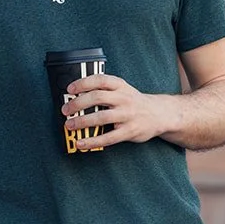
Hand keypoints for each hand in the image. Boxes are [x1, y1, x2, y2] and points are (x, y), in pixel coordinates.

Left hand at [62, 72, 177, 149]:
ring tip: (69, 125)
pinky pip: (108, 138)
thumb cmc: (134, 102)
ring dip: (82, 122)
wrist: (159, 114)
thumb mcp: (123, 89)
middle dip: (78, 104)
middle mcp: (124, 98)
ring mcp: (127, 115)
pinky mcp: (129, 131)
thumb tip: (75, 97)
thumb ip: (104, 91)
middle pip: (97, 97)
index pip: (100, 80)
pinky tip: (81, 143)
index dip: (83, 83)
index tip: (70, 89)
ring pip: (101, 117)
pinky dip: (92, 141)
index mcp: (120, 85)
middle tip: (65, 110)